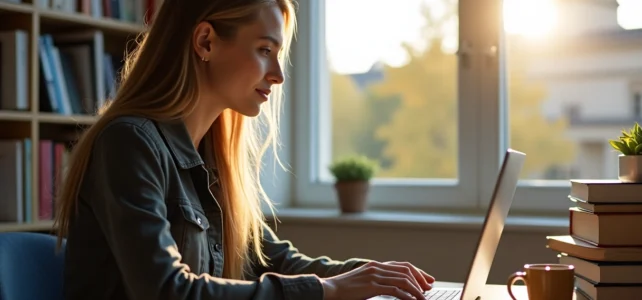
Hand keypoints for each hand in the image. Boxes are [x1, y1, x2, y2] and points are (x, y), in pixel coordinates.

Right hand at [320, 261, 434, 299]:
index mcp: (375, 265)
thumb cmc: (345, 289)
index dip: (417, 272)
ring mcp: (374, 275)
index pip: (402, 265)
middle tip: (429, 289)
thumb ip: (377, 281)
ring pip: (403, 279)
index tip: (428, 280)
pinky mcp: (372, 285)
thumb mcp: (364, 281)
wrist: (330, 289)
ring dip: (416, 289)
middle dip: (421, 279)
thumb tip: (394, 288)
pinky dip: (407, 295)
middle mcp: (377, 267)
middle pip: (406, 270)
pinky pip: (395, 290)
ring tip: (423, 298)